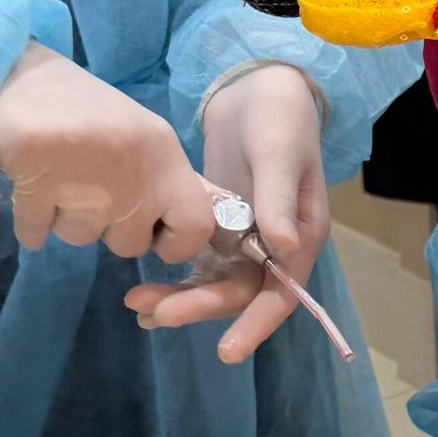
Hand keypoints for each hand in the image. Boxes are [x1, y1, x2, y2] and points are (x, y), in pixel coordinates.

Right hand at [0, 42, 213, 260]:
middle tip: (89, 192)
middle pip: (130, 243)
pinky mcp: (36, 183)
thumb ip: (165, 180)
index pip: (197, 225)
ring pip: (81, 238)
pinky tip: (29, 189)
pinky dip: (30, 222)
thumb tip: (191, 228)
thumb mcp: (140, 137)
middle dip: (109, 231)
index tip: (154, 234)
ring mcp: (85, 179)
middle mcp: (133, 170)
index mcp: (164, 154)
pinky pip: (36, 232)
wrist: (8, 68)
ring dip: (66, 219)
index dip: (178, 243)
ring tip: (57, 178)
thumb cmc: (78, 107)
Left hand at [126, 65, 330, 362]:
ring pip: (213, 285)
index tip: (226, 350)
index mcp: (299, 237)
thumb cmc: (278, 116)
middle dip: (198, 308)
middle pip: (238, 295)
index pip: (281, 296)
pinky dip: (172, 279)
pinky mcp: (219, 228)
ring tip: (137, 307)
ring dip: (179, 299)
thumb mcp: (278, 152)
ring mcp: (245, 241)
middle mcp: (275, 249)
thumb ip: (279, 199)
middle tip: (153, 313)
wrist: (256, 86)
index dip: (255, 325)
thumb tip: (283, 247)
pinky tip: (141, 291)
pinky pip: (196, 265)